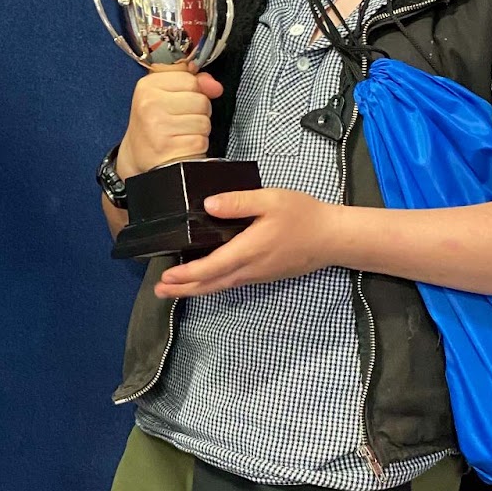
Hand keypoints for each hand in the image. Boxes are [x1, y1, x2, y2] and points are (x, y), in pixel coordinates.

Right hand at [118, 69, 223, 177]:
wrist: (140, 158)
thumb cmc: (156, 125)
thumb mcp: (166, 96)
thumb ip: (192, 82)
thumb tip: (215, 86)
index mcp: (147, 86)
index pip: (191, 79)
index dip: (192, 92)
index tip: (178, 102)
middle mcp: (150, 104)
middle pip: (201, 100)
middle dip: (198, 112)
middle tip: (179, 121)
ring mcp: (158, 126)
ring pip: (204, 121)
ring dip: (198, 130)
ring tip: (180, 134)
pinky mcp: (169, 147)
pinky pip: (201, 140)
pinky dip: (196, 146)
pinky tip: (182, 146)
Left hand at [154, 188, 344, 297]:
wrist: (332, 238)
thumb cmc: (304, 216)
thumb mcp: (271, 200)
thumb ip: (238, 202)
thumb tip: (208, 205)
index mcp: (249, 250)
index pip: (211, 267)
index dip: (186, 274)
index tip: (166, 276)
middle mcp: (250, 268)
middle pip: (210, 284)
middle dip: (183, 288)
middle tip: (159, 291)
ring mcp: (256, 275)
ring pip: (220, 286)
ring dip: (194, 289)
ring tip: (172, 290)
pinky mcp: (262, 275)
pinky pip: (230, 283)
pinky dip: (211, 285)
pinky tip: (202, 282)